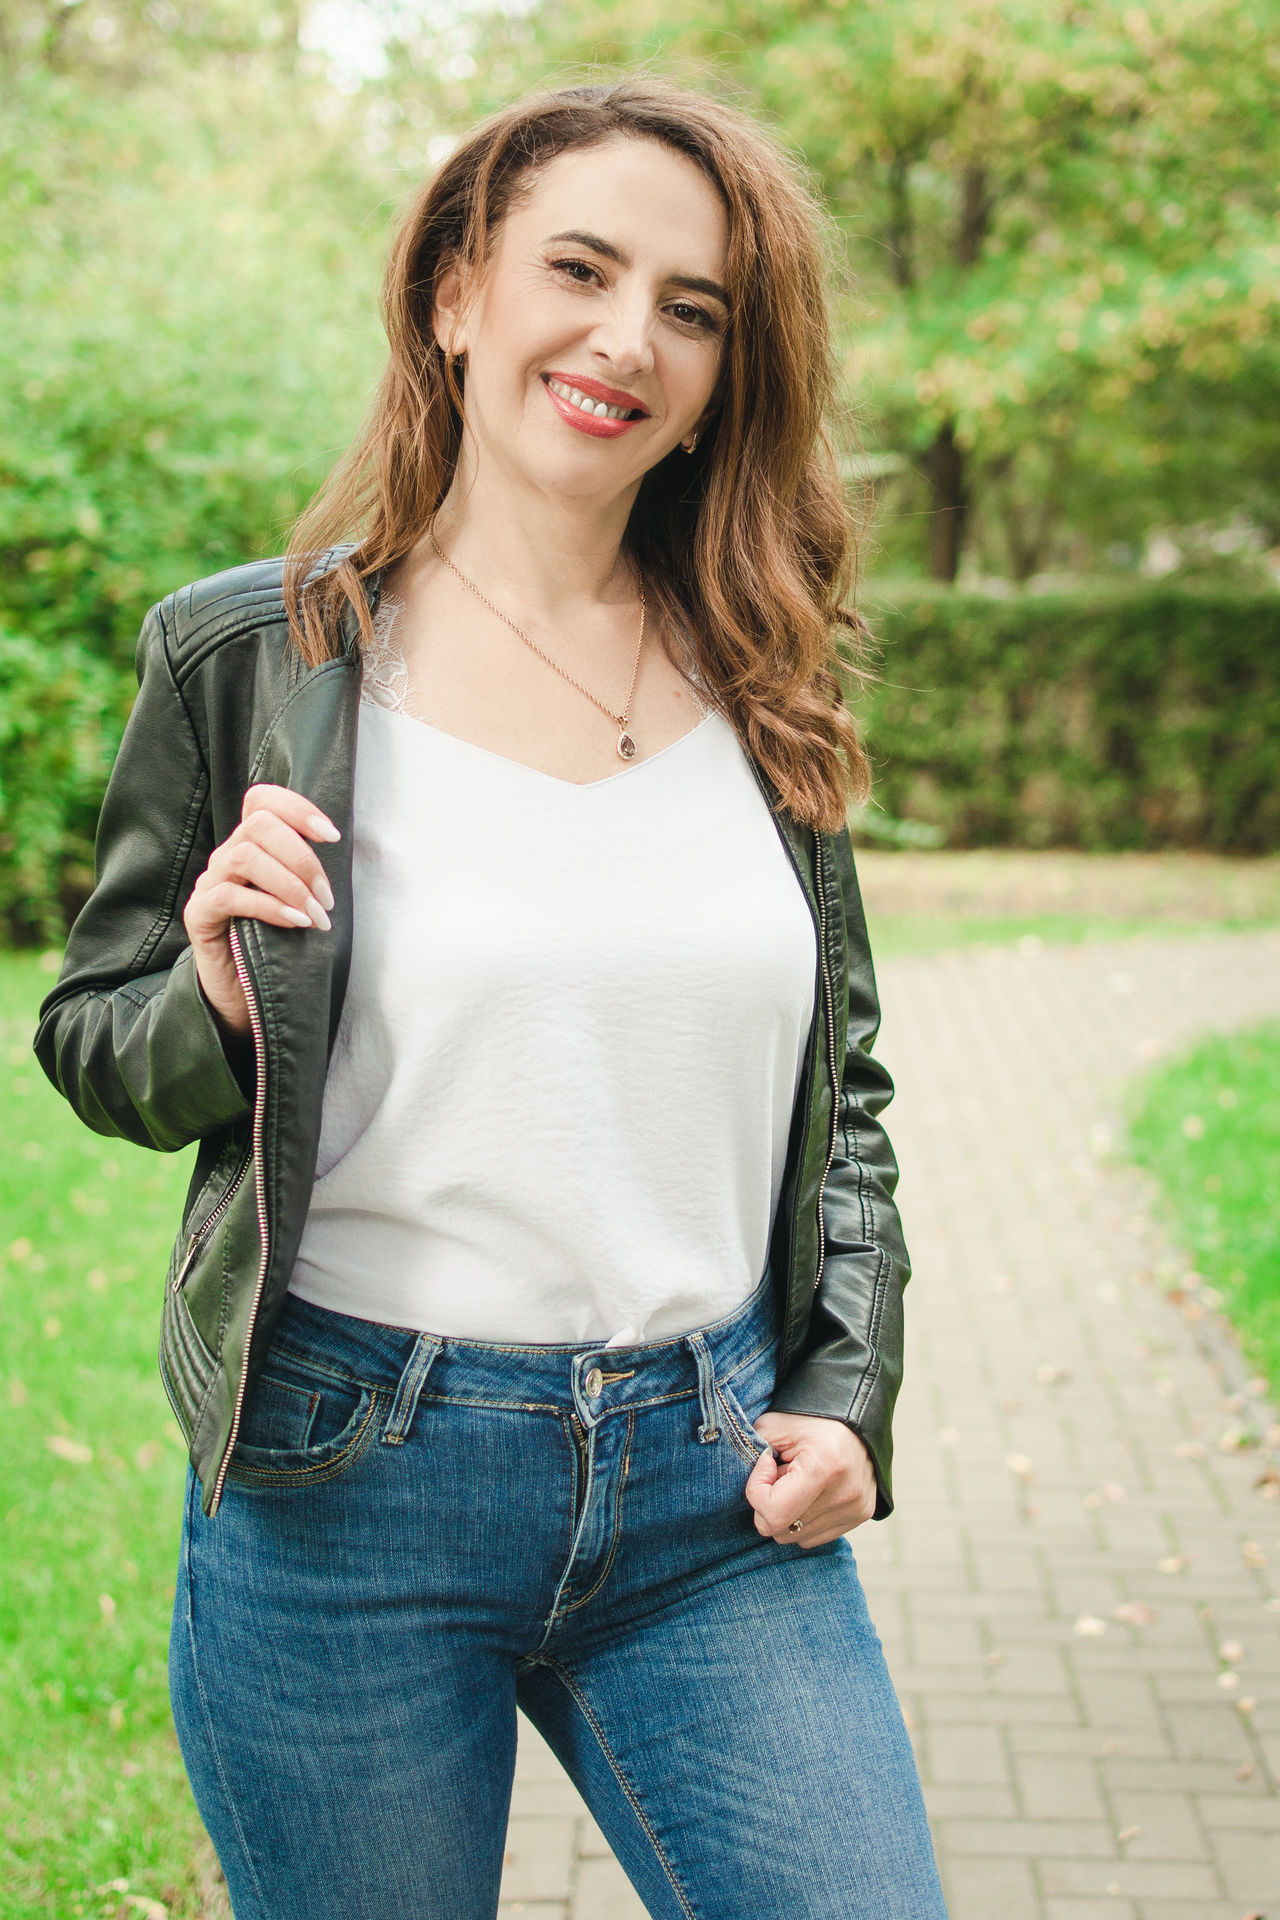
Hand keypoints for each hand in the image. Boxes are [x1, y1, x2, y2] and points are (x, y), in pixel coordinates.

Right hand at [183, 784, 340, 1037]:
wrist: (243, 997)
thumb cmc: (279, 945)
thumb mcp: (301, 902)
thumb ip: (311, 875)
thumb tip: (352, 855)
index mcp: (251, 846)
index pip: (262, 800)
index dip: (296, 807)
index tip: (332, 835)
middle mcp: (226, 858)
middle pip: (259, 824)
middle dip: (302, 857)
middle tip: (327, 897)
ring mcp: (209, 884)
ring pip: (245, 856)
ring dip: (290, 884)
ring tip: (316, 915)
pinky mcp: (199, 915)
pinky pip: (230, 897)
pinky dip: (269, 907)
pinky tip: (295, 923)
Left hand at [745, 1412, 876, 1546]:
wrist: (855, 1415)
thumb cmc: (812, 1418)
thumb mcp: (773, 1425)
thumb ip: (752, 1455)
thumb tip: (753, 1491)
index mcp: (823, 1468)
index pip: (773, 1514)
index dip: (757, 1491)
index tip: (767, 1464)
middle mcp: (844, 1494)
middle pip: (780, 1530)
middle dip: (770, 1504)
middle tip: (782, 1474)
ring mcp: (855, 1508)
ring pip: (795, 1537)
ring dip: (788, 1513)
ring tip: (799, 1481)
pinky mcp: (861, 1515)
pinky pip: (815, 1537)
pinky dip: (804, 1519)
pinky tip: (812, 1492)